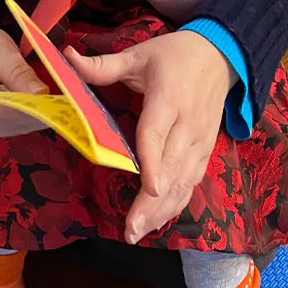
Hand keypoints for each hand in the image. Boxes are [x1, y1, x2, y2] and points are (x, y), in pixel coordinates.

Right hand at [0, 21, 50, 139]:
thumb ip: (16, 69)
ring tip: (56, 100)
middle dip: (37, 111)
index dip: (26, 108)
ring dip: (37, 115)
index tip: (54, 103)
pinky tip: (43, 105)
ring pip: (14, 127)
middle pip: (6, 120)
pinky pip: (14, 127)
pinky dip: (31, 117)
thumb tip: (41, 92)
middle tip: (65, 100)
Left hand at [64, 31, 232, 242]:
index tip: (147, 187)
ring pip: (183, 182)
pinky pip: (192, 182)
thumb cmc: (174, 55)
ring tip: (139, 233)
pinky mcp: (205, 151)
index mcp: (168, 100)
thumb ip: (103, 65)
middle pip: (171, 168)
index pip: (157, 134)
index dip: (153, 162)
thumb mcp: (138, 54)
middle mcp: (188, 126)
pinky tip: (158, 221)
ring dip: (163, 210)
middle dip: (152, 202)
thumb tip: (66, 58)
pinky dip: (176, 203)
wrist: (221, 55)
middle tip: (131, 229)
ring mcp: (200, 141)